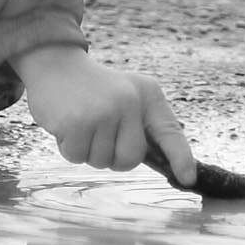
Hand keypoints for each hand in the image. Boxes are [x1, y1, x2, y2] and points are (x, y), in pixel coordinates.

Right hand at [12, 44, 195, 185]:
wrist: (56, 65)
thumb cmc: (94, 91)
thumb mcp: (127, 97)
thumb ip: (142, 127)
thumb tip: (165, 165)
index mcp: (147, 94)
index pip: (170, 132)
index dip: (181, 158)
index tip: (188, 179)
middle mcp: (130, 101)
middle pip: (130, 159)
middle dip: (112, 156)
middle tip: (98, 132)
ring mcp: (104, 111)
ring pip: (101, 161)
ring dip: (88, 151)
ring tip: (82, 122)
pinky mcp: (77, 121)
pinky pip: (77, 157)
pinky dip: (68, 148)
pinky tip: (67, 124)